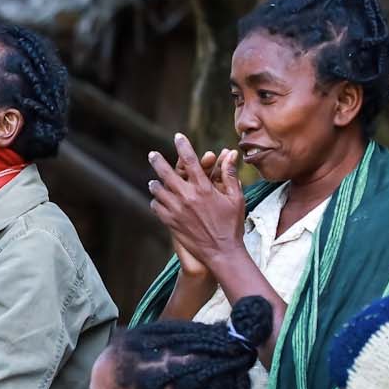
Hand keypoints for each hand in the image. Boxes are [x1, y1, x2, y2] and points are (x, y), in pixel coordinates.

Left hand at [148, 134, 246, 270]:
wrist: (222, 252)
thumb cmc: (232, 225)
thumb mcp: (236, 198)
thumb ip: (230, 175)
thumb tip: (230, 154)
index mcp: (204, 188)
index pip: (190, 161)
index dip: (183, 146)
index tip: (178, 136)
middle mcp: (187, 197)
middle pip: (166, 173)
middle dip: (158, 161)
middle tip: (152, 154)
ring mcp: (177, 210)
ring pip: (159, 190)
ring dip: (156, 184)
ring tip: (153, 181)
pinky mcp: (171, 223)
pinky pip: (157, 207)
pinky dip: (156, 201)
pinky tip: (158, 200)